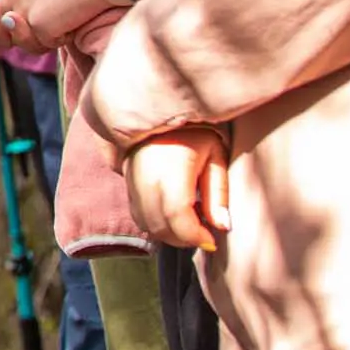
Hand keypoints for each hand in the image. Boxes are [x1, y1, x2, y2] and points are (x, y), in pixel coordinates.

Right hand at [127, 130, 231, 251]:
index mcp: (169, 170)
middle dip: (183, 240)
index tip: (212, 240)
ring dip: (169, 233)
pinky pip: (137, 213)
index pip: (176, 216)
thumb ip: (218, 193)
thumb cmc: (195, 133)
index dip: (194, 236)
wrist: (159, 109)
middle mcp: (144, 177)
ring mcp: (131, 179)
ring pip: (145, 222)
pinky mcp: (126, 181)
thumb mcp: (215, 157)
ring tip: (191, 224)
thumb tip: (222, 226)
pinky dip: (156, 223)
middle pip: (158, 225)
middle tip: (204, 235)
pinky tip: (174, 215)